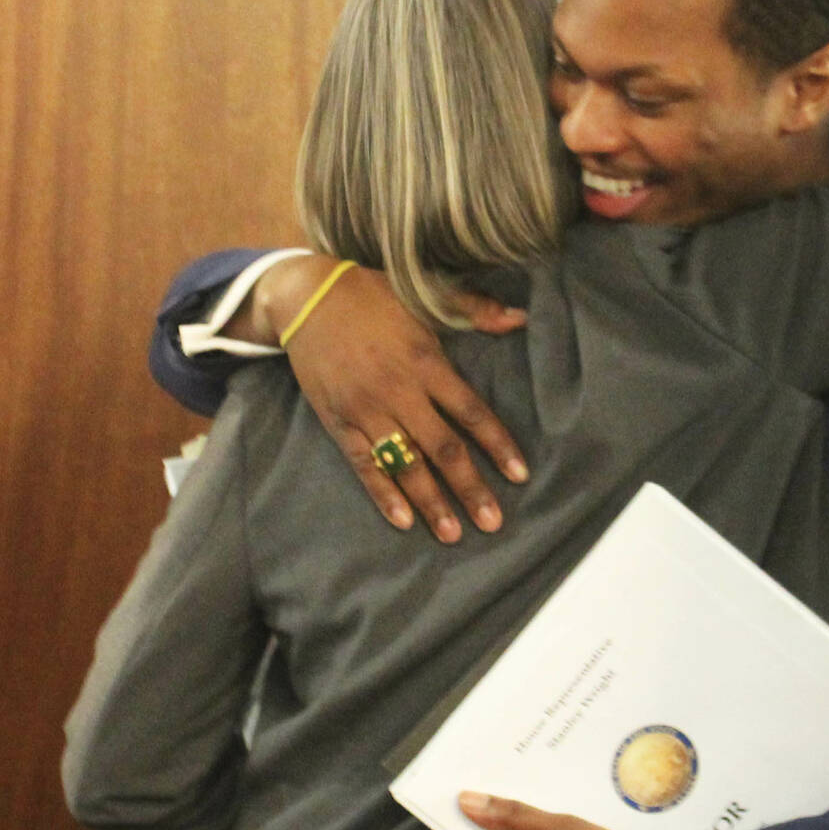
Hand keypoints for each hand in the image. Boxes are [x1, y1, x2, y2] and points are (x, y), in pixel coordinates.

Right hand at [253, 256, 528, 541]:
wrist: (306, 297)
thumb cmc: (374, 296)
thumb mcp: (427, 295)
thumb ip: (475, 310)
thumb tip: (521, 318)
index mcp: (426, 363)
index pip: (471, 412)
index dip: (498, 444)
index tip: (520, 475)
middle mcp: (398, 392)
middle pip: (442, 448)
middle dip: (469, 488)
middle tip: (492, 522)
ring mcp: (366, 410)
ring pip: (404, 464)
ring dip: (430, 502)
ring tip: (453, 534)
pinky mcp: (338, 422)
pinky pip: (363, 464)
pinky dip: (382, 494)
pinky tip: (402, 521)